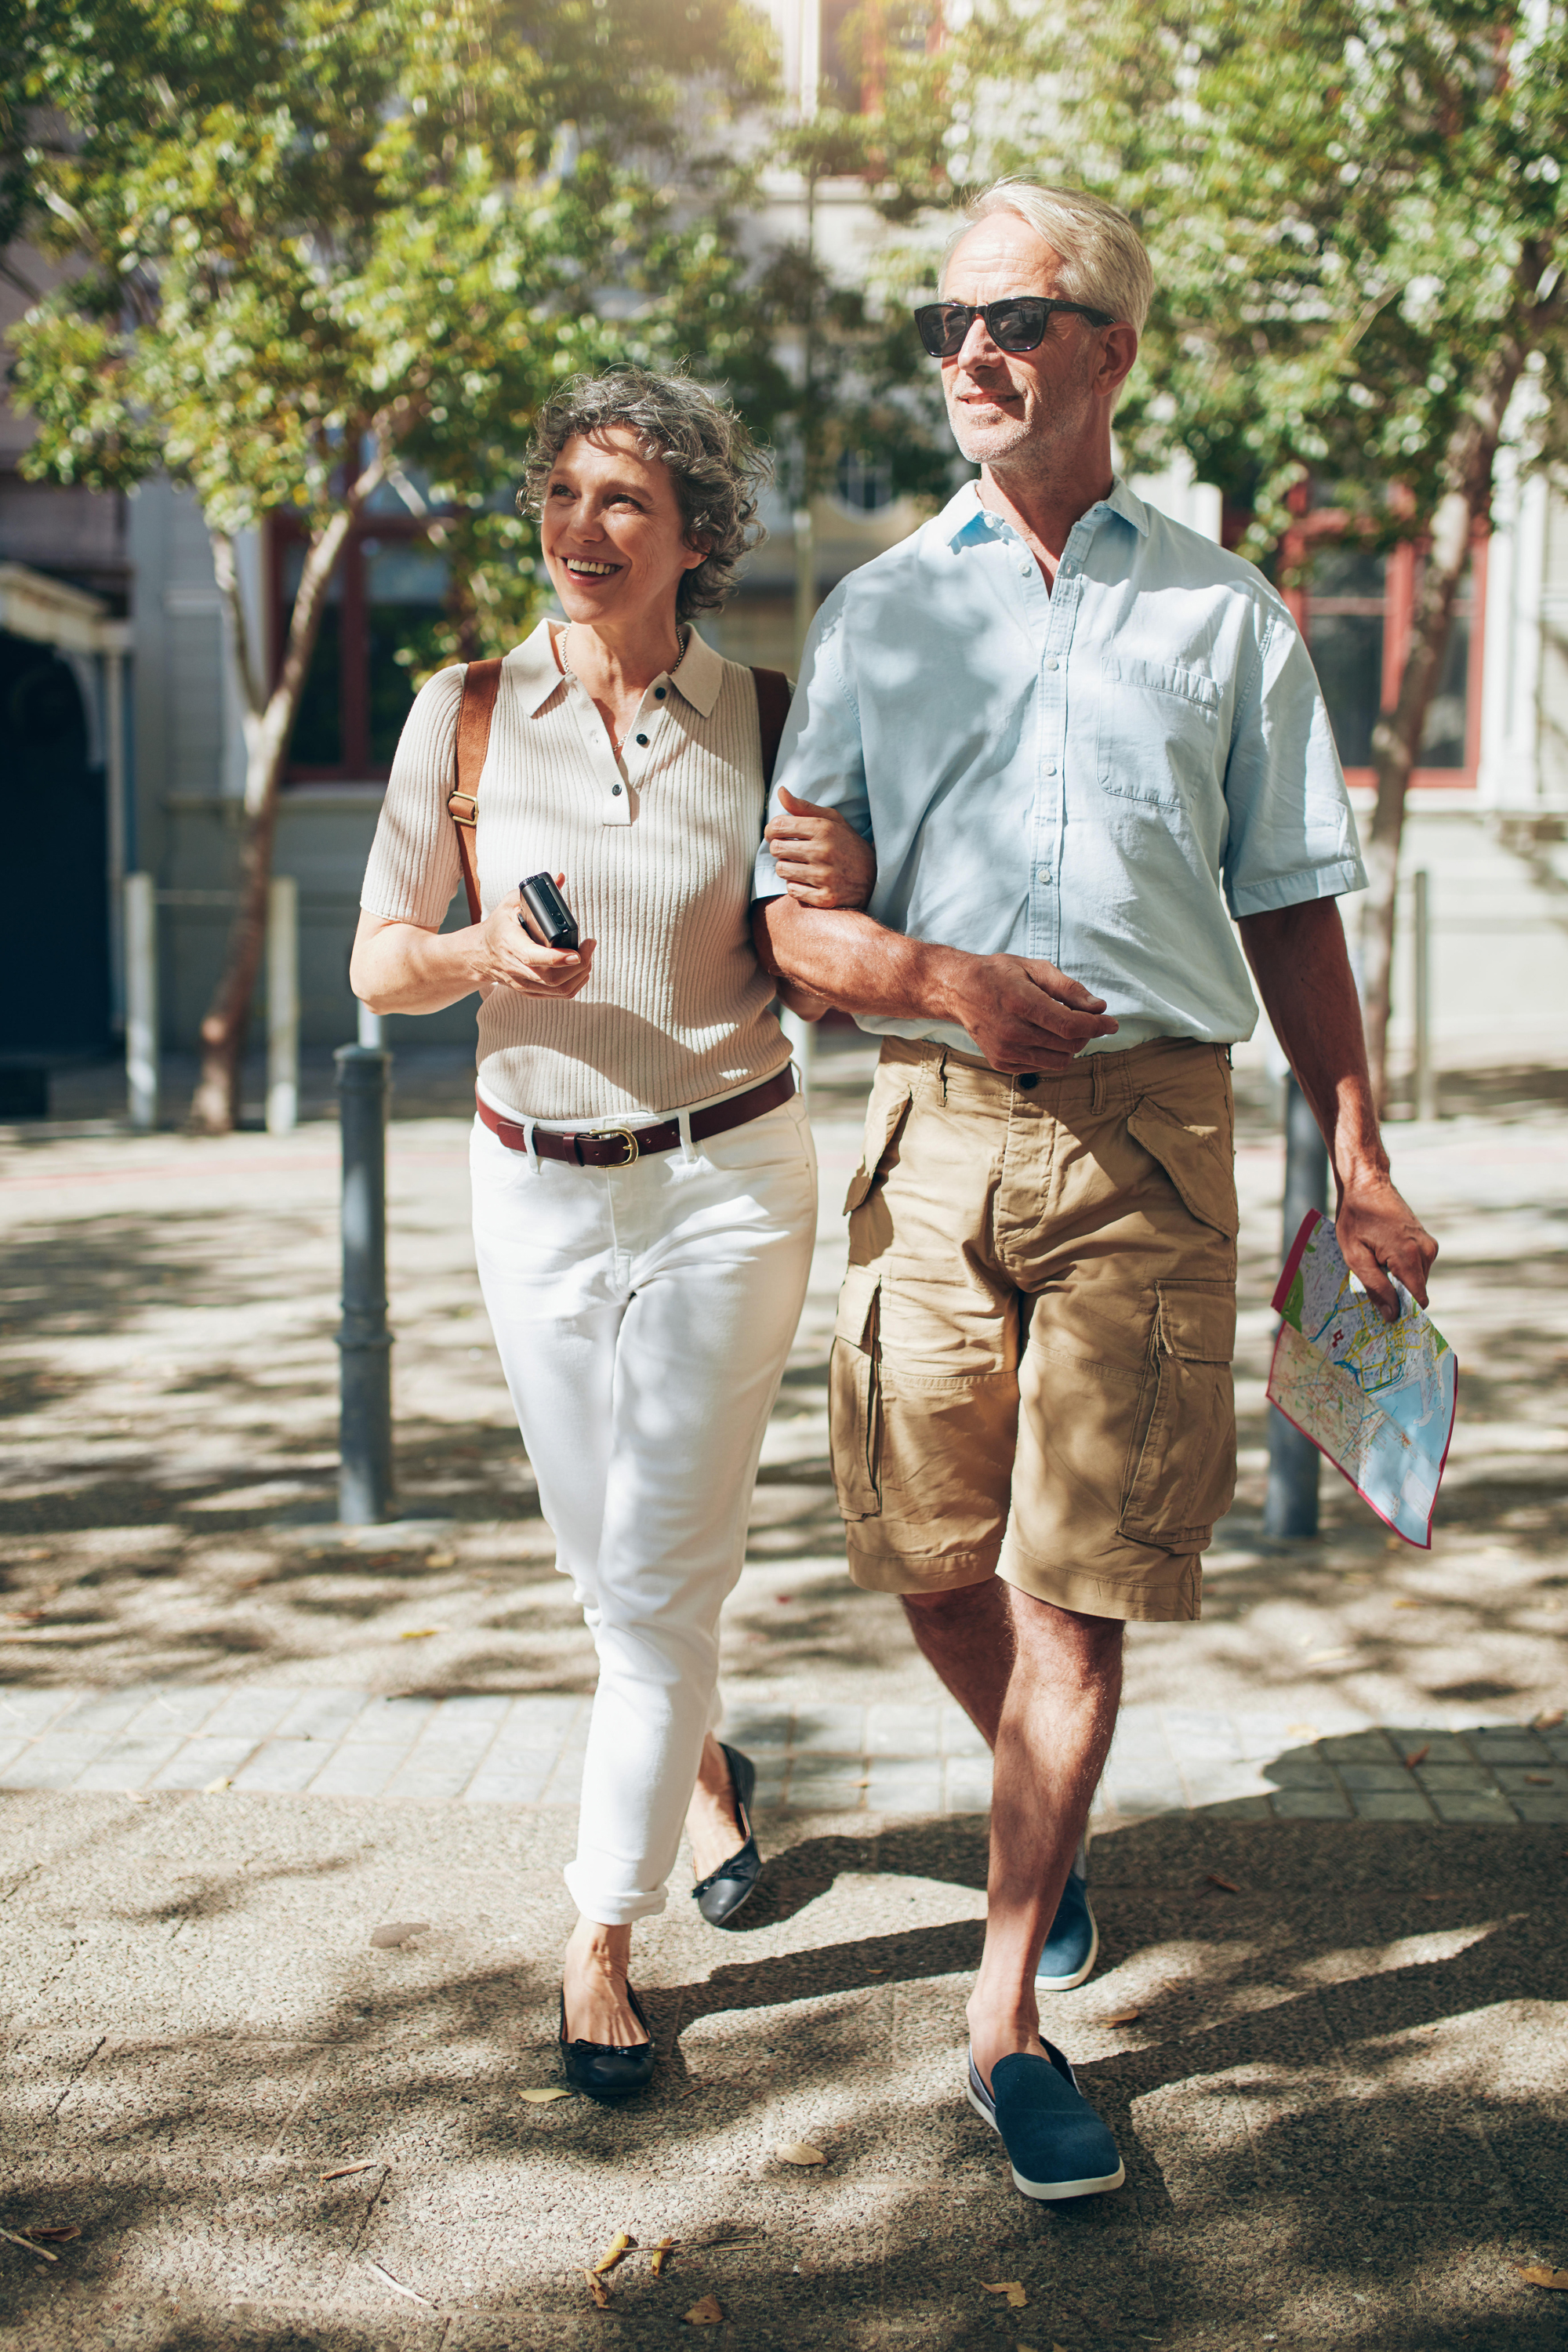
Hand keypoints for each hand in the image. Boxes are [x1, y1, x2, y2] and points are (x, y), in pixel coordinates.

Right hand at [476, 878, 594, 999]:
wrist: (480, 954)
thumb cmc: (499, 926)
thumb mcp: (511, 903)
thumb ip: (535, 891)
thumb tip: (561, 877)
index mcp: (510, 945)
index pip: (535, 957)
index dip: (557, 959)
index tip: (578, 952)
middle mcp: (516, 969)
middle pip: (552, 978)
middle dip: (578, 965)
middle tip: (589, 946)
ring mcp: (523, 983)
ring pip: (558, 990)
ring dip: (579, 975)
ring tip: (587, 956)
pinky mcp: (530, 991)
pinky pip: (557, 995)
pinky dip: (574, 984)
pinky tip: (581, 970)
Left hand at [764, 787, 875, 909]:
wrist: (875, 877)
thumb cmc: (848, 844)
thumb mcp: (832, 820)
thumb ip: (803, 807)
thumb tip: (780, 791)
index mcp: (823, 829)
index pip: (778, 826)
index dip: (771, 830)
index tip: (776, 834)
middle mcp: (823, 851)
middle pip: (776, 848)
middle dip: (779, 849)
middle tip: (790, 851)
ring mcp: (824, 876)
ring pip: (781, 870)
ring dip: (787, 868)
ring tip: (801, 866)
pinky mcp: (825, 897)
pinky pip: (792, 890)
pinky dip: (796, 886)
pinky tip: (809, 881)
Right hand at [945, 951, 1118, 1071]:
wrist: (958, 990)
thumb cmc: (1000, 974)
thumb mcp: (1035, 968)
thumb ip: (1069, 988)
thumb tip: (1099, 1008)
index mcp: (1021, 1002)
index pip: (1070, 1025)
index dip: (1097, 1026)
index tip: (1112, 1022)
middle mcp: (1012, 1031)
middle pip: (1069, 1044)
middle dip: (1086, 1033)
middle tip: (1084, 1018)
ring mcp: (1005, 1050)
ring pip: (1059, 1060)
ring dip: (1069, 1045)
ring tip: (1059, 1026)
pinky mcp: (1001, 1062)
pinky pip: (1042, 1066)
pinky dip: (1050, 1053)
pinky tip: (1040, 1035)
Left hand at [1336, 1170, 1438, 1322]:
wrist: (1367, 1183)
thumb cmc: (1356, 1217)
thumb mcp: (1355, 1256)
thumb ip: (1375, 1287)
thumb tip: (1392, 1315)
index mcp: (1409, 1256)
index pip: (1418, 1300)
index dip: (1404, 1312)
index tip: (1388, 1319)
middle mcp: (1426, 1251)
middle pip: (1417, 1291)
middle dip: (1397, 1295)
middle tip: (1372, 1288)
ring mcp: (1429, 1245)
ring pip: (1416, 1280)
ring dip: (1397, 1280)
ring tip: (1375, 1264)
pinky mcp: (1426, 1241)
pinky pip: (1417, 1267)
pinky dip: (1401, 1269)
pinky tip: (1382, 1256)